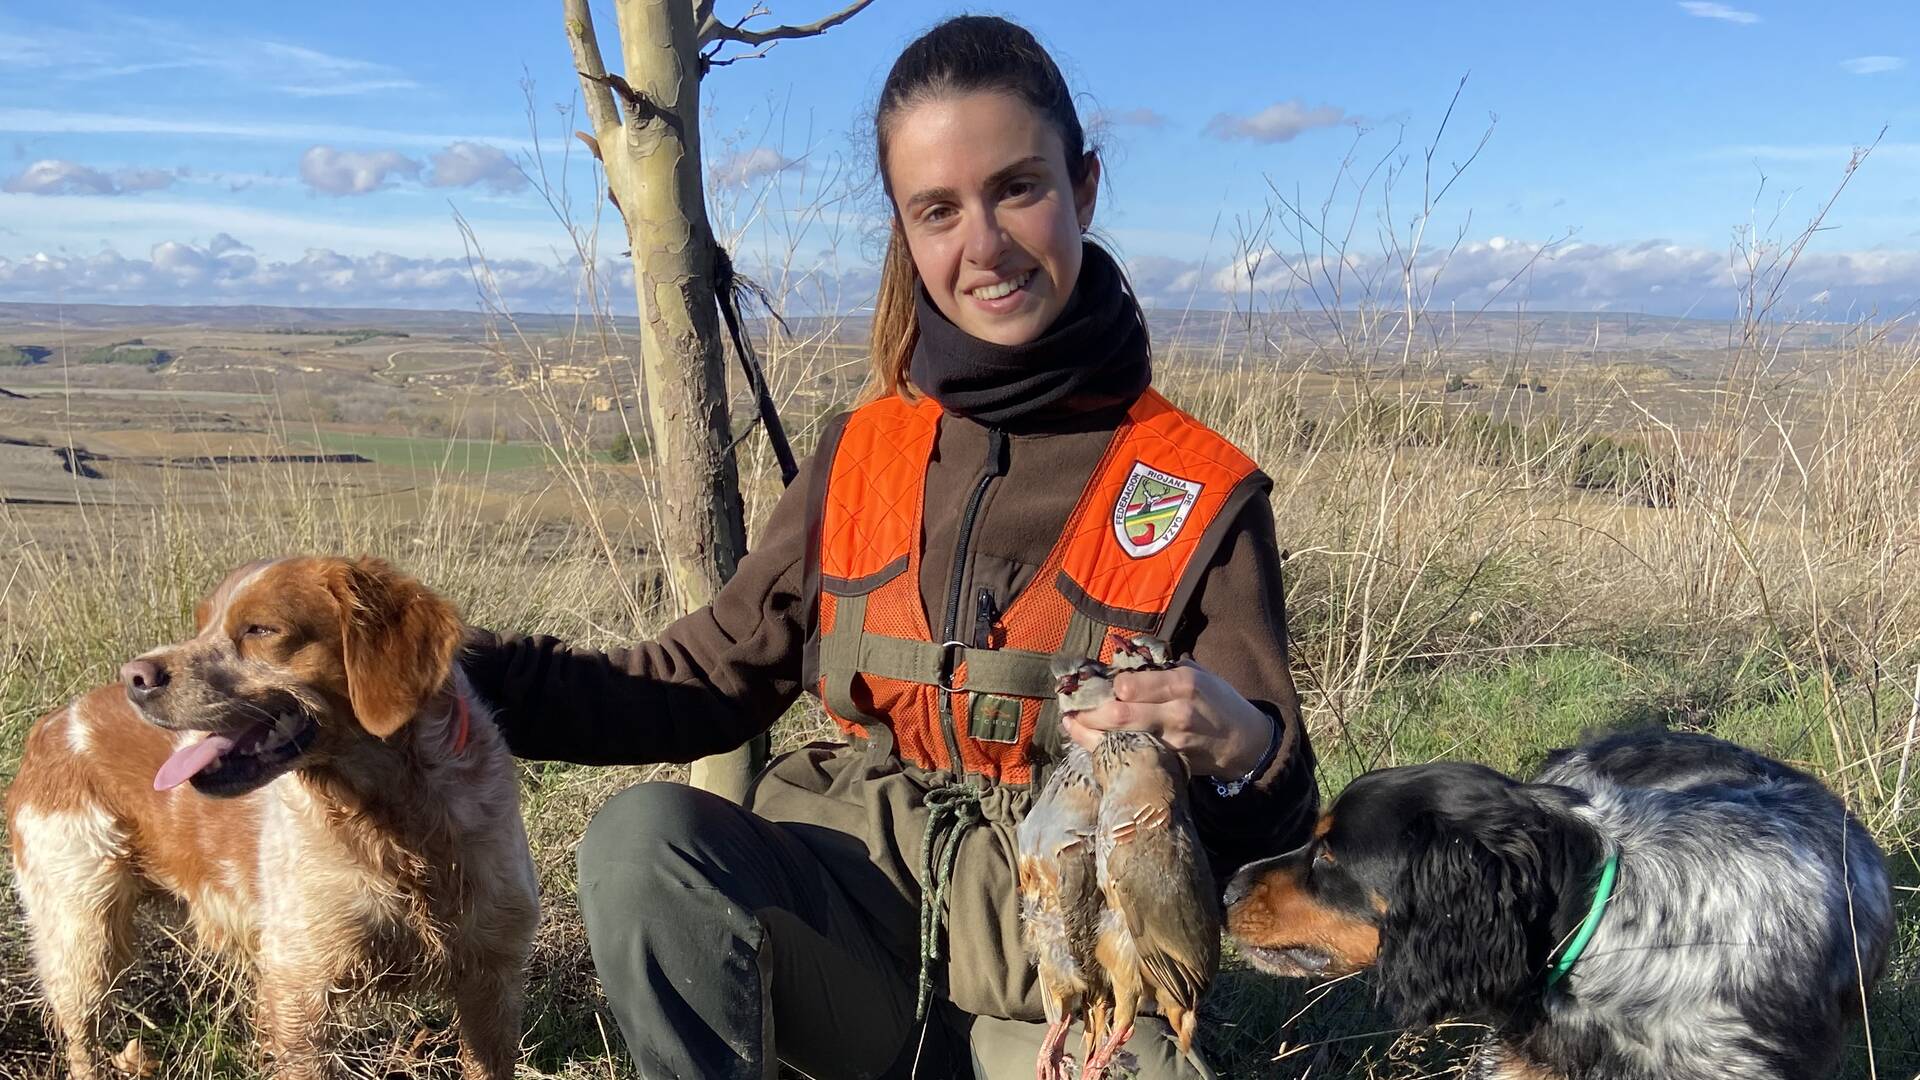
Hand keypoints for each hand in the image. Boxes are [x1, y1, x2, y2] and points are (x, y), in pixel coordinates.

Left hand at [1060, 661, 1273, 779]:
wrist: (1246, 742)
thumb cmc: (1219, 701)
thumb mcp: (1199, 674)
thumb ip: (1164, 669)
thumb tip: (1125, 657)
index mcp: (1182, 683)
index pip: (1129, 686)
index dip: (1107, 687)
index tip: (1096, 685)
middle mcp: (1175, 713)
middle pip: (1119, 716)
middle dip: (1089, 714)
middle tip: (1071, 710)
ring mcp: (1172, 743)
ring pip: (1121, 741)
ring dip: (1091, 735)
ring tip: (1072, 725)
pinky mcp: (1171, 765)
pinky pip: (1133, 758)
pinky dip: (1110, 752)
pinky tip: (1094, 744)